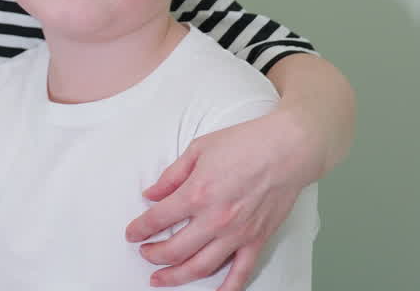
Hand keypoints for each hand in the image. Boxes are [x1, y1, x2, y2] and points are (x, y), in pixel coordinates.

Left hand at [124, 110, 314, 289]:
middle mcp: (215, 219)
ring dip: (177, 276)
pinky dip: (226, 288)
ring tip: (161, 279)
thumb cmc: (245, 144)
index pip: (157, 219)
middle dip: (154, 255)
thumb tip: (151, 194)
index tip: (131, 234)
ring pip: (201, 267)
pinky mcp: (257, 240)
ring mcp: (237, 233)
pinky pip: (240, 272)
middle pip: (175, 249)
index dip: (139, 229)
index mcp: (197, 193)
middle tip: (144, 254)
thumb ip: (171, 176)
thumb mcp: (198, 150)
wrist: (287, 150)